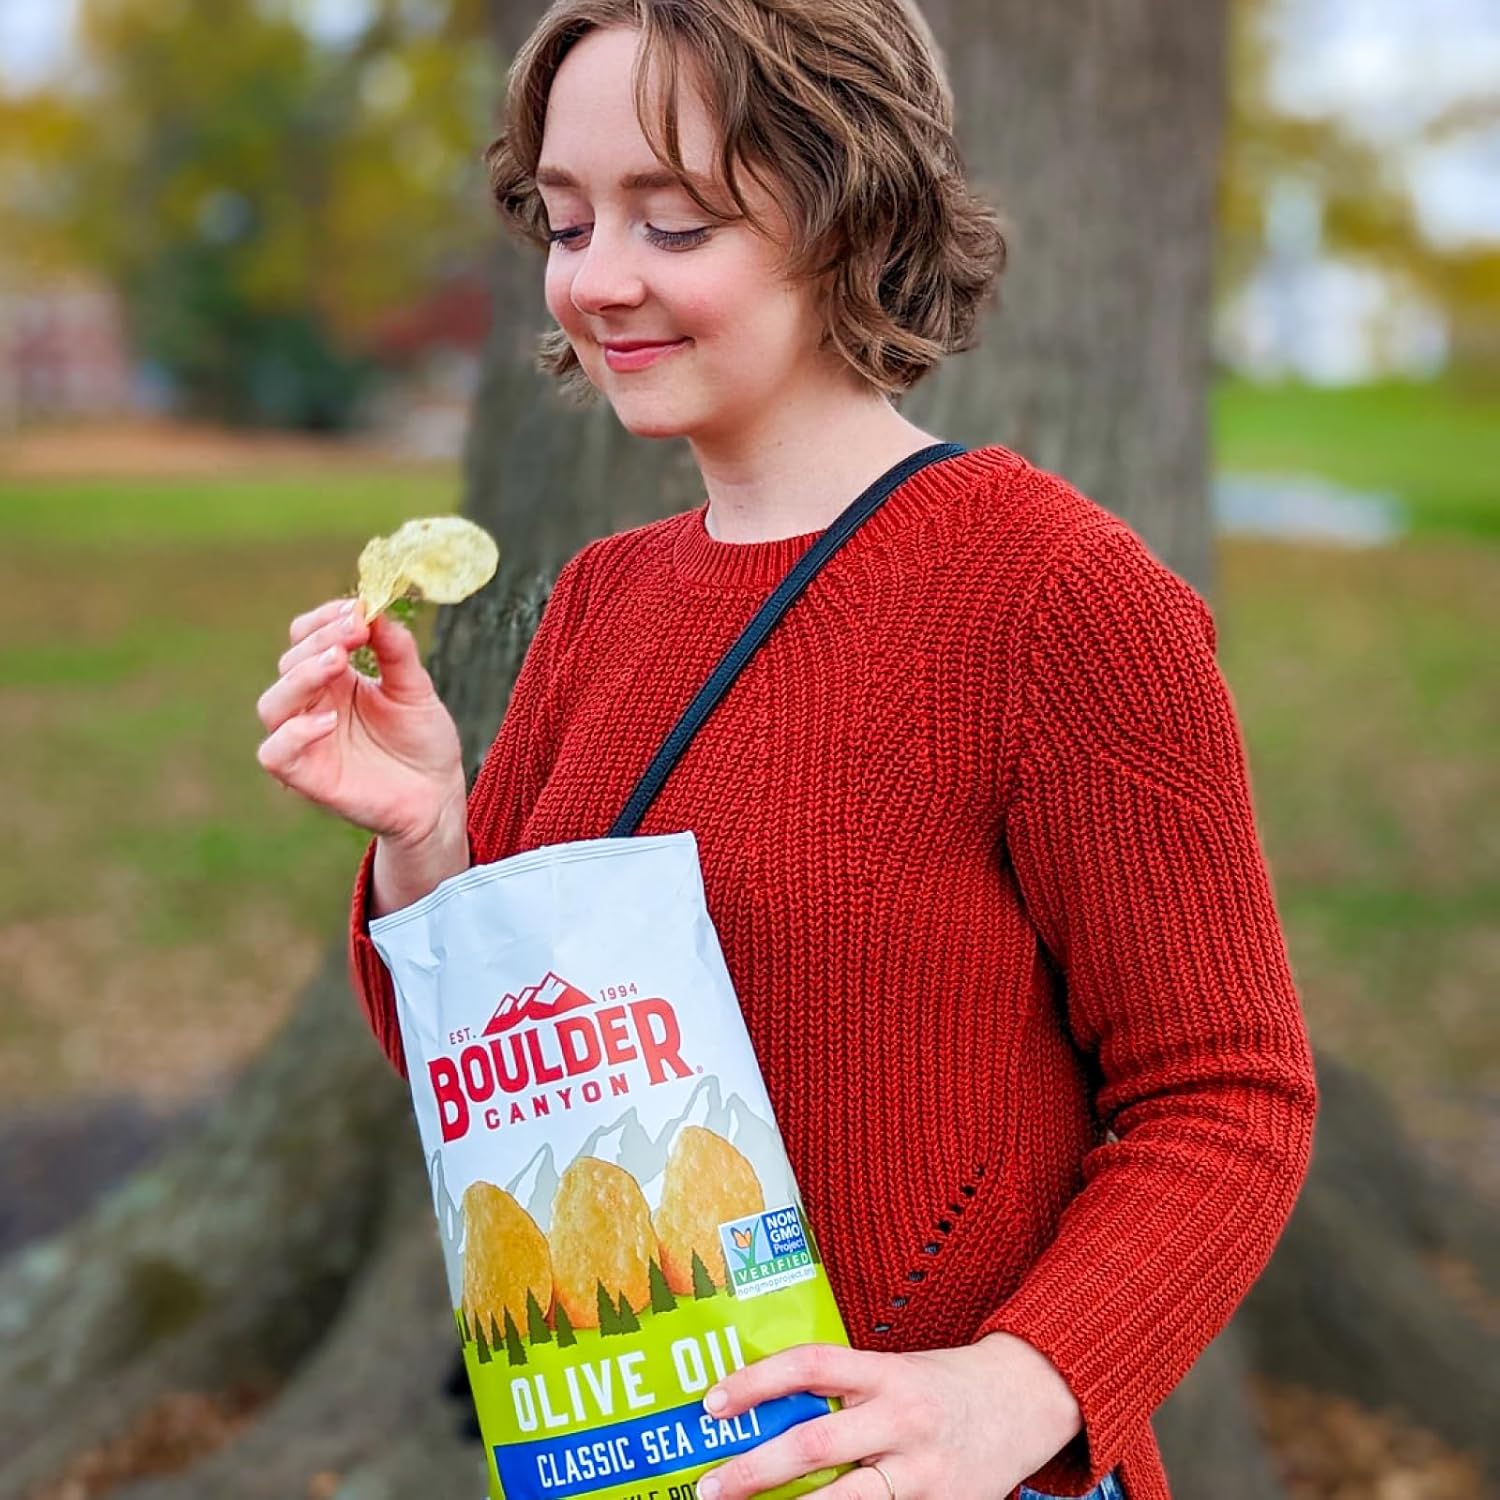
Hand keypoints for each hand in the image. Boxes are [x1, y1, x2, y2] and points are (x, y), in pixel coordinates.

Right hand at [255, 598, 465, 849]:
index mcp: (334, 678)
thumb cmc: (423, 742)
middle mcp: (313, 705)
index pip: (306, 637)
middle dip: (320, 642)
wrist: (438, 795)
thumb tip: (377, 609)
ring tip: (337, 664)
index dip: (324, 619)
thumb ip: (397, 651)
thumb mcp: (416, 689)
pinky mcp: (307, 776)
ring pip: (272, 704)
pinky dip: (294, 734)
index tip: (358, 610)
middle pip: (289, 663)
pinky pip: (274, 753)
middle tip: (355, 632)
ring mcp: (306, 740)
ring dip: (301, 678)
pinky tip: (329, 720)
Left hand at [695, 1334, 1082, 1499]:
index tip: (712, 1402)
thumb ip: (845, 1390)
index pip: (811, 1365)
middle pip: (814, 1442)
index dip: (757, 1381)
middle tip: (709, 1486)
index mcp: (886, 1371)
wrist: (1027, 1400)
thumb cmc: (943, 1385)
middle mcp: (902, 1417)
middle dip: (754, 1469)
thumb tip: (766, 1414)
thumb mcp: (896, 1370)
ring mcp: (924, 1470)